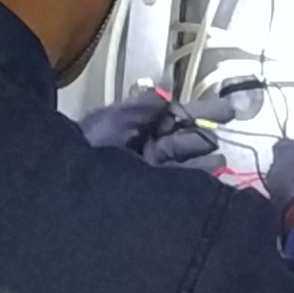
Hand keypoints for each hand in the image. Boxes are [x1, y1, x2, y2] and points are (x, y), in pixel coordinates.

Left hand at [79, 92, 232, 171]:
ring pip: (185, 163)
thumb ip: (142, 108)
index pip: (176, 116)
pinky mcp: (151, 194)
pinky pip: (179, 185)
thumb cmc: (87, 145)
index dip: (202, 111)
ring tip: (221, 158)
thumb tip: (166, 98)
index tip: (229, 111)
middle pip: (184, 140)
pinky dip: (197, 178)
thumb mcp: (113, 118)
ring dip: (204, 159)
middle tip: (221, 139)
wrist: (64, 182)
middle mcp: (147, 148)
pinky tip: (213, 174)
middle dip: (204, 135)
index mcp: (139, 127)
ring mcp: (150, 173)